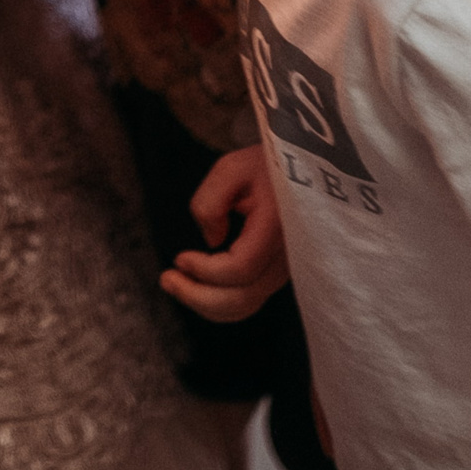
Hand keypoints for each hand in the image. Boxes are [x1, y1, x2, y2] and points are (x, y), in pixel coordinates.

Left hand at [161, 145, 288, 321]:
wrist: (304, 168)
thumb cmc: (266, 165)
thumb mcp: (232, 168)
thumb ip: (211, 202)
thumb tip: (211, 240)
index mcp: (277, 227)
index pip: (240, 267)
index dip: (205, 270)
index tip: (179, 257)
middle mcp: (287, 256)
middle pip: (242, 298)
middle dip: (198, 296)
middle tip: (167, 279)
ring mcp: (286, 268)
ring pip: (246, 305)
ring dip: (206, 304)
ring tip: (175, 284)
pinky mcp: (278, 272)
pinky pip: (250, 299)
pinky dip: (221, 303)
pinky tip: (197, 287)